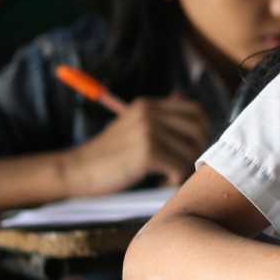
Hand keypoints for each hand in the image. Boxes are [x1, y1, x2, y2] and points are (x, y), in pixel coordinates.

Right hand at [60, 94, 211, 195]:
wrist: (77, 170)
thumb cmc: (107, 154)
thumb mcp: (131, 126)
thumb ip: (158, 116)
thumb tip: (183, 96)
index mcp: (148, 105)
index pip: (195, 110)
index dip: (202, 131)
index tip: (192, 148)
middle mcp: (150, 114)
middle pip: (199, 129)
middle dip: (197, 151)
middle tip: (182, 166)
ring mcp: (149, 131)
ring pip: (191, 151)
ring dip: (183, 169)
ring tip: (166, 177)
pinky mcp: (148, 152)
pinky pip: (179, 168)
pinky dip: (173, 180)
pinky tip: (159, 182)